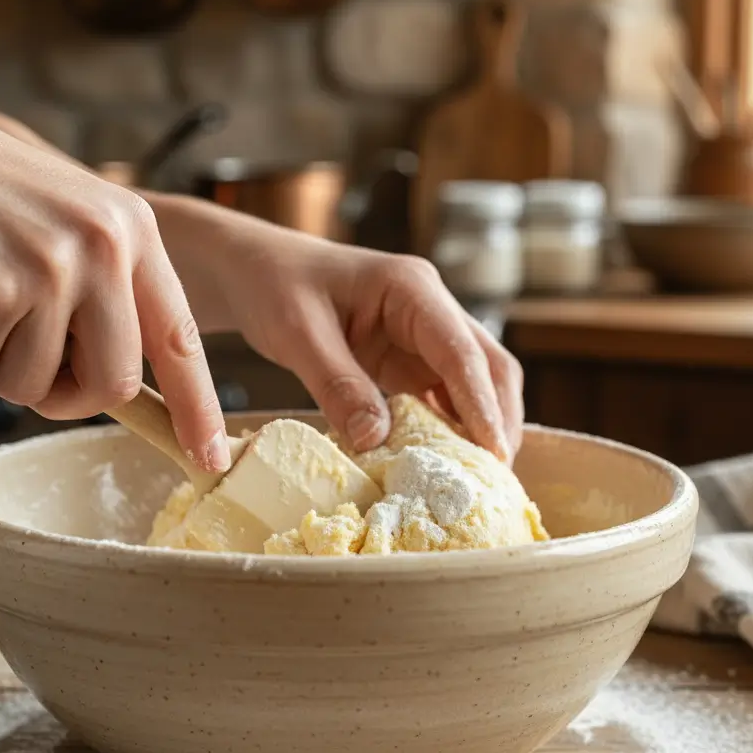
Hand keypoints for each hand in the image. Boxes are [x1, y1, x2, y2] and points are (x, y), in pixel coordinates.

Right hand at [0, 59, 227, 470]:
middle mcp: (104, 248)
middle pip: (114, 383)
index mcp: (132, 232)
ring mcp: (52, 270)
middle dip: (64, 395)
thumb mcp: (65, 223)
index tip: (210, 454)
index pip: (181, 337)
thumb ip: (102, 294)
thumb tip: (116, 380)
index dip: (197, 406)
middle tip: (18, 361)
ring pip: (35, 386)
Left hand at [151, 197, 522, 461]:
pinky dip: (447, 430)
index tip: (495, 453)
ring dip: (478, 428)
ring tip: (478, 482)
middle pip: (488, 367)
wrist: (254, 269)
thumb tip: (376, 440)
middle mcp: (429, 309)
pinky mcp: (406, 360)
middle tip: (495, 479)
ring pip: (472, 385)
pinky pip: (440, 397)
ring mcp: (422, 336)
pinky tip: (442, 465)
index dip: (481, 405)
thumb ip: (337, 384)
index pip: (461, 352)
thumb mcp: (298, 333)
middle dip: (498, 420)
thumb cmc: (275, 286)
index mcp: (411, 288)